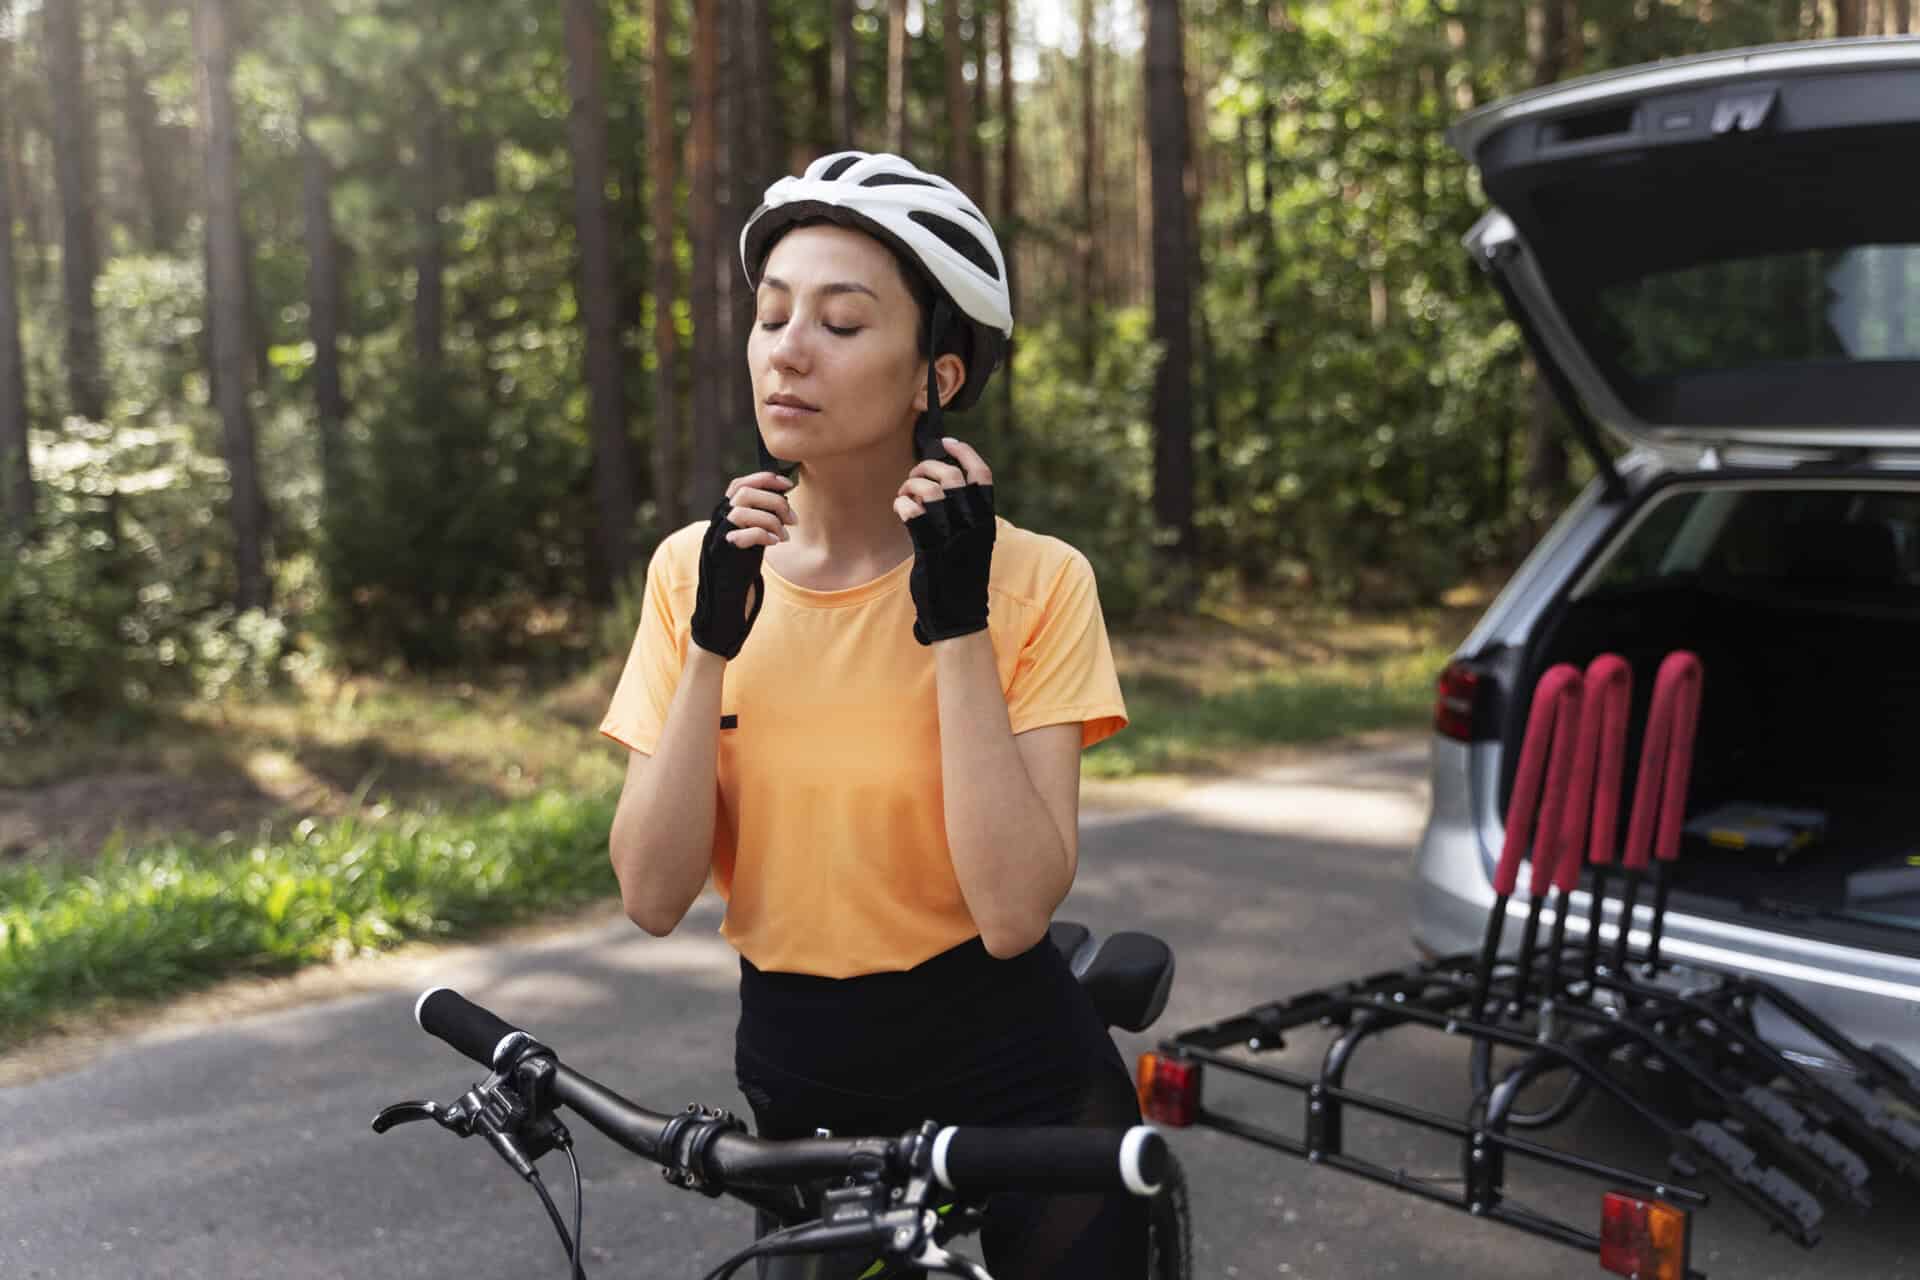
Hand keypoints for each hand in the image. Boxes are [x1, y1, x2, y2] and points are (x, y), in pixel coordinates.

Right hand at [690, 471, 795, 658]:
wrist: (722, 606)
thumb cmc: (739, 573)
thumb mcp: (751, 541)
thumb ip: (759, 521)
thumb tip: (783, 502)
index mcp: (724, 516)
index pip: (740, 484)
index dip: (764, 479)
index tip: (788, 485)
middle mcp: (717, 522)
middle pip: (745, 493)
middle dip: (774, 501)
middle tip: (792, 519)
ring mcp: (717, 537)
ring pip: (743, 509)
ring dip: (771, 518)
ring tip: (784, 535)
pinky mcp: (721, 554)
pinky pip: (743, 533)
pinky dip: (764, 534)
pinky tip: (775, 544)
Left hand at [895, 437, 994, 645]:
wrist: (959, 615)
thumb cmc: (961, 574)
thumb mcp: (973, 540)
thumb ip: (964, 512)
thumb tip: (944, 479)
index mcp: (986, 520)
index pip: (982, 475)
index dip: (965, 452)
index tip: (947, 443)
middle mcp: (973, 525)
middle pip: (952, 476)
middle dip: (928, 467)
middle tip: (916, 476)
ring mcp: (952, 537)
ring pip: (932, 491)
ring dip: (912, 484)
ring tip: (906, 493)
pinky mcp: (930, 551)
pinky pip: (913, 513)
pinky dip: (902, 504)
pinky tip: (900, 510)